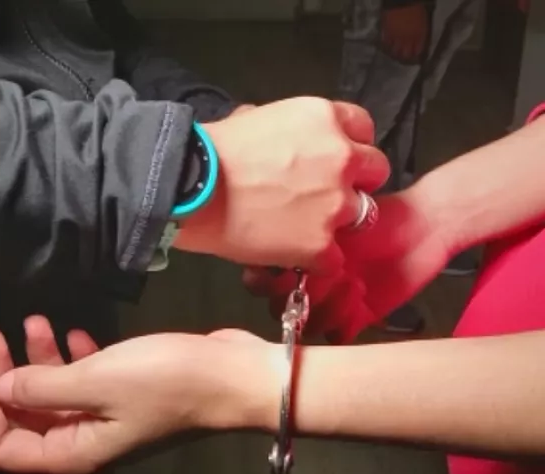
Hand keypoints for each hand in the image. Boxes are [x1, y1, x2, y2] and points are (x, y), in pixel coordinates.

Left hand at [0, 317, 277, 473]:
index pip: (4, 446)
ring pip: (54, 391)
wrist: (231, 374)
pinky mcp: (125, 390)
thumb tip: (3, 386)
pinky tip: (70, 332)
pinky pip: (84, 378)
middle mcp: (84, 439)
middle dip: (3, 376)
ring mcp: (106, 414)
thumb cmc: (165, 381)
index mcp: (73, 452)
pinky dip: (70, 357)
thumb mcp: (96, 381)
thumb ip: (43, 385)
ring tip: (31, 321)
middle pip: (25, 415)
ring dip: (36, 358)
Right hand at [175, 97, 389, 272]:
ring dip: (339, 220)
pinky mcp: (322, 245)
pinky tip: (294, 254)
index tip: (332, 158)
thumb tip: (281, 136)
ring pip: (363, 215)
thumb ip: (286, 127)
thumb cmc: (213, 149)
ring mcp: (336, 204)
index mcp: (324, 118)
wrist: (193, 188)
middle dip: (355, 180)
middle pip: (376, 169)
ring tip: (307, 226)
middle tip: (324, 193)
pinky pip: (335, 257)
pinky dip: (317, 258)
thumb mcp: (255, 118)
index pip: (363, 127)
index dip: (348, 144)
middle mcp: (342, 158)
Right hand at [243, 188, 450, 340]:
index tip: (286, 270)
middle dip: (299, 295)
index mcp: (295, 257)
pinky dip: (345, 323)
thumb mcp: (334, 221)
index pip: (260, 281)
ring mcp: (330, 303)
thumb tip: (279, 259)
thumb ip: (303, 242)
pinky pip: (337, 336)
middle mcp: (306, 282)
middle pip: (280, 308)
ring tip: (353, 284)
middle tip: (324, 276)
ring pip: (307, 325)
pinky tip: (362, 301)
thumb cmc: (378, 217)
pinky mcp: (356, 318)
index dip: (265, 282)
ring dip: (326, 308)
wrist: (424, 228)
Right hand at [380, 3, 429, 62]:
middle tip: (404, 56)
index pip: (417, 51)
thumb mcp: (423, 21)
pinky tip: (388, 44)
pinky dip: (387, 45)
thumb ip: (421, 32)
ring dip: (395, 53)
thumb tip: (418, 41)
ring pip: (394, 52)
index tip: (414, 56)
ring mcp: (396, 38)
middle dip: (405, 57)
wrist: (402, 1)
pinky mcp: (386, 34)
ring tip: (395, 52)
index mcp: (418, 36)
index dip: (416, 55)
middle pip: (405, 55)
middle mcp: (407, 40)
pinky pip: (386, 43)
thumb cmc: (416, 8)